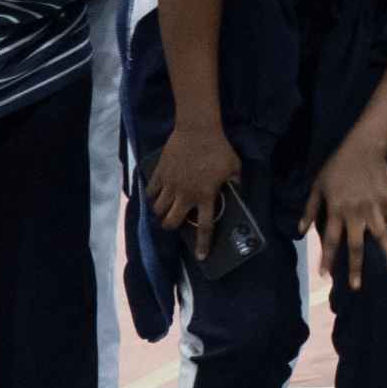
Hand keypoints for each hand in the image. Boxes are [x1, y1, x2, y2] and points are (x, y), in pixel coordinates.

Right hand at [146, 122, 239, 243]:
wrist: (197, 130)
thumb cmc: (219, 149)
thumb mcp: (234, 167)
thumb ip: (235, 183)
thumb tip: (236, 192)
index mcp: (205, 196)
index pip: (204, 226)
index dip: (203, 244)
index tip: (201, 257)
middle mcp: (186, 195)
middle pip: (171, 222)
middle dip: (170, 227)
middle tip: (173, 223)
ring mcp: (170, 185)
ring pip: (158, 209)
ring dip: (161, 212)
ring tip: (165, 209)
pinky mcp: (160, 174)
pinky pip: (150, 191)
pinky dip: (151, 196)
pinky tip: (155, 194)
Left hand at [308, 142, 386, 288]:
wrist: (363, 148)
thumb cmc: (337, 167)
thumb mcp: (317, 186)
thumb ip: (310, 210)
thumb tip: (300, 231)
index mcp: (336, 211)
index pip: (331, 241)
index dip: (328, 259)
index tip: (325, 276)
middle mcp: (356, 214)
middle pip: (356, 246)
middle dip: (356, 267)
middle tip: (357, 287)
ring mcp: (375, 209)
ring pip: (383, 237)